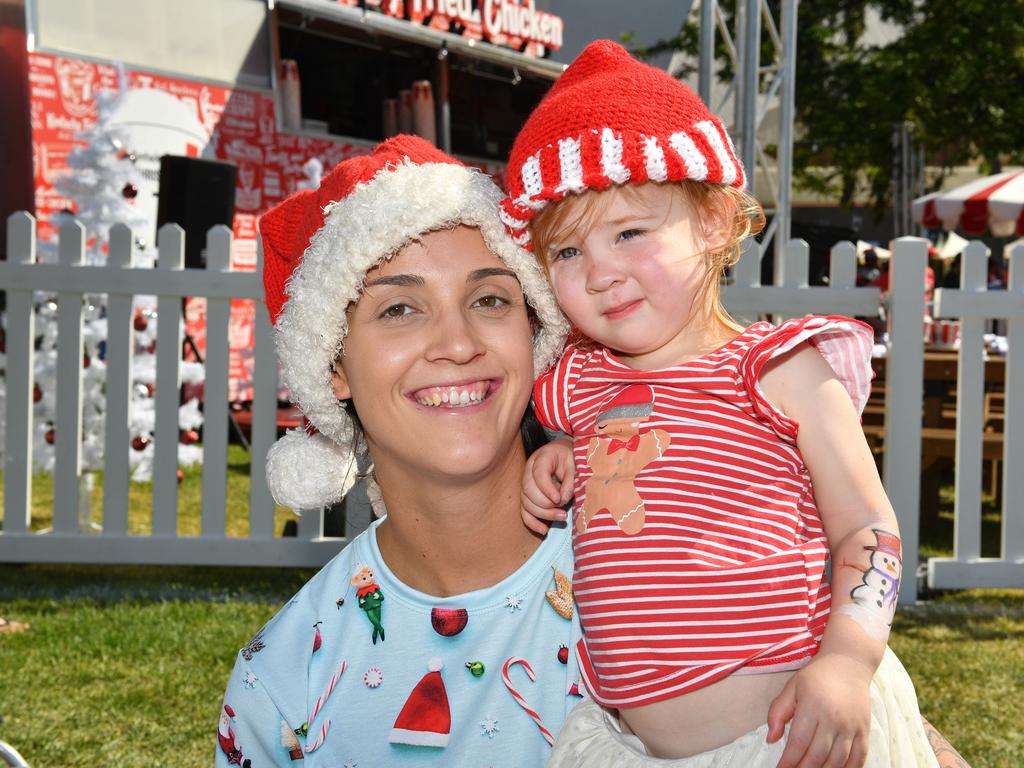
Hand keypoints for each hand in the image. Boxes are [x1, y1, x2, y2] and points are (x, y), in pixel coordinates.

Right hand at [521, 437, 573, 534]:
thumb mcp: (575, 464)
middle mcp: (529, 471)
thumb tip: (563, 500)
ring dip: (543, 514)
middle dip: (546, 504)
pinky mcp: (528, 496)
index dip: (547, 489)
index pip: (538, 474)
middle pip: (528, 490)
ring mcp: (526, 484)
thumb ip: (570, 480)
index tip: (560, 499)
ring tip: (562, 517)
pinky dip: (532, 522)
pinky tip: (544, 530)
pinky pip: (525, 511)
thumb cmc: (570, 458)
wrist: (564, 454)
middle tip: (563, 510)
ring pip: (526, 503)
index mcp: (541, 458)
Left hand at [767, 652, 873, 767]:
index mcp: (812, 706)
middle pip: (817, 755)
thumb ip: (778, 712)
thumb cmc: (816, 676)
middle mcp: (833, 719)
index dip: (788, 761)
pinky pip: (859, 758)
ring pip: (837, 760)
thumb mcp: (791, 688)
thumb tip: (771, 739)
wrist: (849, 663)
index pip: (798, 742)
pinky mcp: (864, 731)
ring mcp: (851, 726)